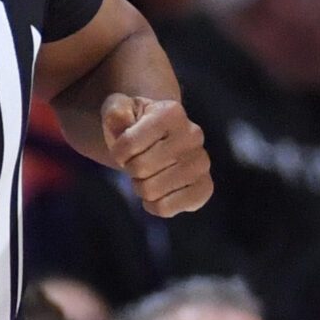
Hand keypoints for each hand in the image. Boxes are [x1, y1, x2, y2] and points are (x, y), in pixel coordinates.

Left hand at [104, 94, 211, 216]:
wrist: (161, 141)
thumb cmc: (136, 126)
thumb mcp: (119, 110)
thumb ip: (115, 112)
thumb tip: (121, 120)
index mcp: (172, 113)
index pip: (128, 145)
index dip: (117, 153)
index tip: (125, 149)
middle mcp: (193, 135)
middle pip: (139, 169)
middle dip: (130, 170)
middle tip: (139, 162)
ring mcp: (202, 163)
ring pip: (151, 191)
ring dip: (141, 187)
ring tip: (149, 174)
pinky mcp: (204, 188)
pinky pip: (166, 209)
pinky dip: (154, 206)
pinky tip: (159, 192)